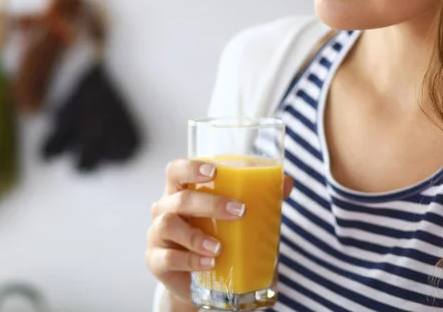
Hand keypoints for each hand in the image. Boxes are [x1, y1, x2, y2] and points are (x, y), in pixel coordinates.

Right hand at [146, 159, 293, 304]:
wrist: (196, 276)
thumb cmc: (213, 233)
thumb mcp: (231, 215)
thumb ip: (258, 196)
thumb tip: (287, 182)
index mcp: (181, 190)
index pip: (176, 169)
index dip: (192, 166)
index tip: (215, 171)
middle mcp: (164, 208)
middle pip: (179, 198)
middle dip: (210, 203)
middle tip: (238, 211)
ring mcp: (157, 235)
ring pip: (168, 225)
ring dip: (196, 236)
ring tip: (220, 247)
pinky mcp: (156, 261)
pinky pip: (168, 258)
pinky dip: (190, 260)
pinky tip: (209, 263)